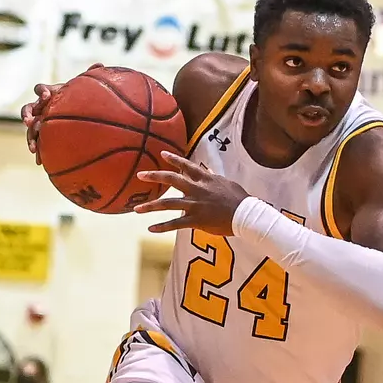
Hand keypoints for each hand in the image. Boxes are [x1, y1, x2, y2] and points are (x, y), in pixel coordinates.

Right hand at [21, 67, 100, 157]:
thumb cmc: (81, 99)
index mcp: (50, 94)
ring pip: (30, 129)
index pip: (41, 90)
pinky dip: (38, 150)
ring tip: (33, 147)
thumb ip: (90, 77)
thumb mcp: (85, 88)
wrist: (81, 115)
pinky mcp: (43, 136)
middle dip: (27, 115)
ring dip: (29, 136)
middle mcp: (42, 108)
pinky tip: (40, 161)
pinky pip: (38, 143)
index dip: (42, 92)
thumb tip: (100, 64)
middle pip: (28, 109)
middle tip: (30, 122)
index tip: (47, 96)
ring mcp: (40, 123)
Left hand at [133, 152, 250, 235]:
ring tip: (137, 208)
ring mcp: (194, 205)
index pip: (186, 165)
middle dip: (154, 176)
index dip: (174, 159)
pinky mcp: (196, 220)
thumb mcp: (226, 183)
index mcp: (205, 179)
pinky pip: (175, 224)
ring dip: (150, 206)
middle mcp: (196, 189)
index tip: (162, 154)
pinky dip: (162, 227)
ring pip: (167, 203)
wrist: (246, 214)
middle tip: (140, 175)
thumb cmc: (240, 199)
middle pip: (171, 179)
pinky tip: (150, 229)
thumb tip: (208, 172)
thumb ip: (213, 178)